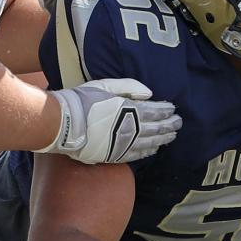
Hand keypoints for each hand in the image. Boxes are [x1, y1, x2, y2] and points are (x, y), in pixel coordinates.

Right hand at [38, 78, 182, 163]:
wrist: (62, 124)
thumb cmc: (82, 100)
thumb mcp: (106, 85)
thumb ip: (129, 87)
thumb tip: (149, 94)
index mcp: (131, 110)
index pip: (156, 111)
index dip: (166, 110)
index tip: (173, 109)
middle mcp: (131, 128)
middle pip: (157, 128)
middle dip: (170, 125)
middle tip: (178, 123)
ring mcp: (124, 143)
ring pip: (150, 142)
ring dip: (163, 138)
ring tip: (172, 136)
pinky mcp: (115, 155)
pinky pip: (137, 154)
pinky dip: (148, 151)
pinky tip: (155, 149)